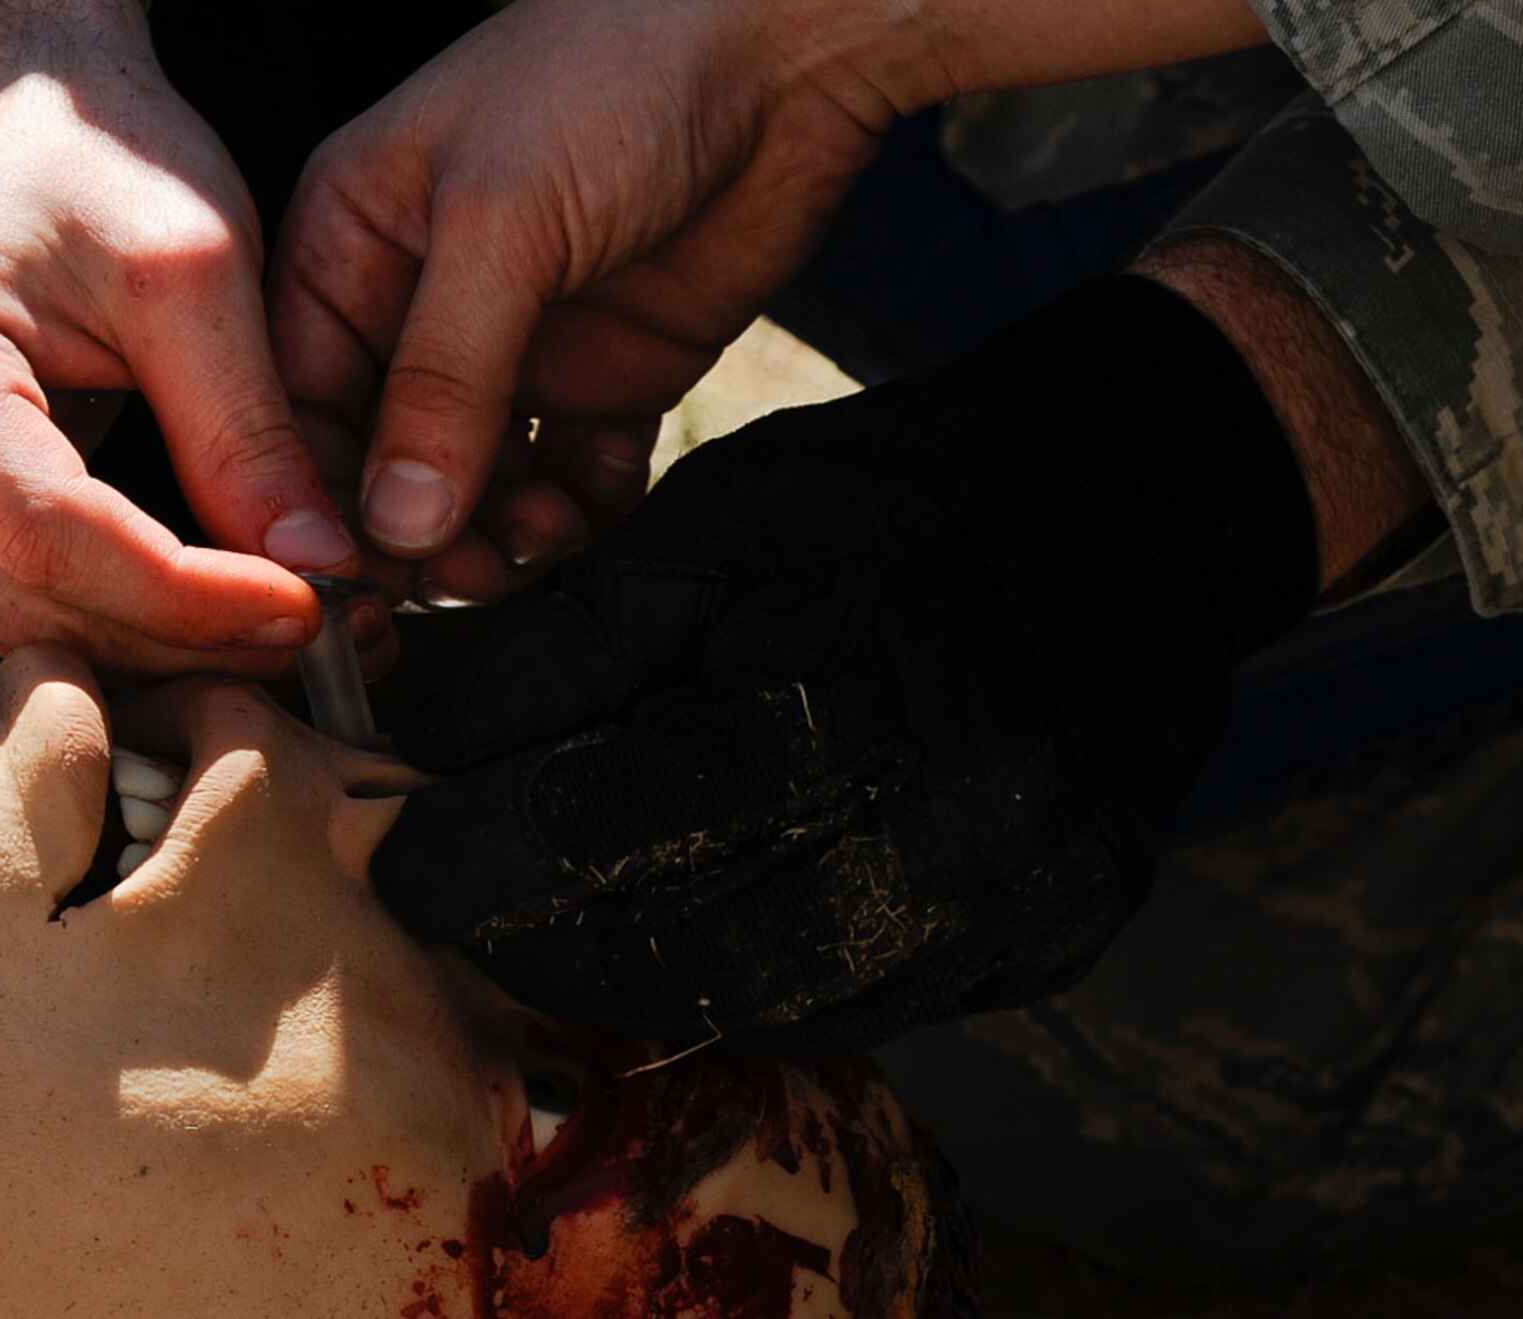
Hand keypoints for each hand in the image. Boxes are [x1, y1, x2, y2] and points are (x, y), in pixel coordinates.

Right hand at [0, 6, 363, 674]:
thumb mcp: (193, 269)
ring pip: (14, 622)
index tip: (309, 608)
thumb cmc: (88, 160)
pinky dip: (103, 620)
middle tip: (320, 635)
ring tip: (273, 627)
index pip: (52, 534)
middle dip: (185, 636)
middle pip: (28, 597)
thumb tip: (316, 571)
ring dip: (152, 645)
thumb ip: (248, 428)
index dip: (190, 596)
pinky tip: (194, 611)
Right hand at [269, 0, 929, 607]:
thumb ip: (443, 380)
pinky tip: (605, 489)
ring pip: (480, 490)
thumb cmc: (608, 81)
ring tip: (549, 525)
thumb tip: (396, 526)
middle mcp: (420, 310)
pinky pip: (574, 482)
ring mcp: (516, 350)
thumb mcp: (499, 223)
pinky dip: (587, 507)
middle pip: (386, 468)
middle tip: (474, 566)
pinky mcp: (606, 378)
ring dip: (509, 530)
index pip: (298, 403)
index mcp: (350, 248)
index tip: (362, 572)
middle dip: (423, 530)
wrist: (778, 49)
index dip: (321, 497)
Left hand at [370, 278, 1325, 1056]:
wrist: (1123, 520)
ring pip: (761, 1013)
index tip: (398, 858)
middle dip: (537, 938)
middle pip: (673, 959)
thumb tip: (421, 747)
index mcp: (841, 710)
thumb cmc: (892, 505)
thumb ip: (563, 644)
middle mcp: (941, 844)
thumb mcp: (715, 522)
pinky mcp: (1045, 952)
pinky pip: (858, 1013)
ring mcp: (1007, 918)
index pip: (603, 838)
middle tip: (466, 897)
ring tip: (567, 909)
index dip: (475, 861)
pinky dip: (752, 978)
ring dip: (637, 974)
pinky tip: (704, 914)